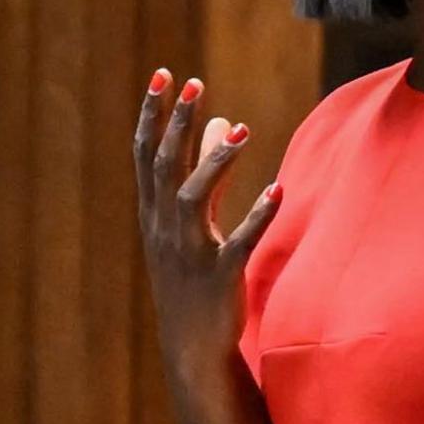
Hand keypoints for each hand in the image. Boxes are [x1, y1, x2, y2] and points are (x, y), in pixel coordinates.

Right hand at [130, 68, 279, 372]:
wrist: (191, 348)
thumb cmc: (191, 279)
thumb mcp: (191, 223)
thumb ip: (207, 170)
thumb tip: (220, 119)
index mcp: (155, 215)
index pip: (147, 155)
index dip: (154, 115)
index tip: (163, 75)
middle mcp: (165, 230)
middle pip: (166, 169)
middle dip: (177, 126)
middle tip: (194, 85)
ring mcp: (190, 254)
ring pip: (194, 200)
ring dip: (214, 164)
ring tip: (241, 132)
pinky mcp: (219, 277)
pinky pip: (238, 244)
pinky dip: (256, 218)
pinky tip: (277, 192)